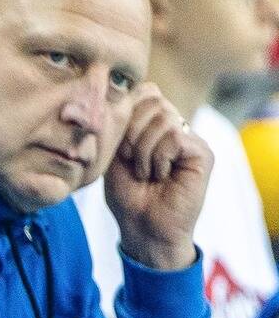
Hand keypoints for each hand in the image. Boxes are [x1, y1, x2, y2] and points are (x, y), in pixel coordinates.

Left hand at [105, 85, 209, 271]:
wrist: (142, 228)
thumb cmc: (126, 195)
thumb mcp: (114, 153)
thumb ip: (122, 122)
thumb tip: (125, 90)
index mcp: (154, 125)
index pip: (145, 92)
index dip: (125, 112)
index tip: (118, 145)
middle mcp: (176, 127)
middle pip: (153, 99)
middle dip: (131, 131)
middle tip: (131, 160)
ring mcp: (191, 139)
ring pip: (163, 118)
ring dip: (143, 150)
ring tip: (145, 172)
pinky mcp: (202, 153)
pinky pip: (175, 137)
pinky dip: (157, 157)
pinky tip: (159, 176)